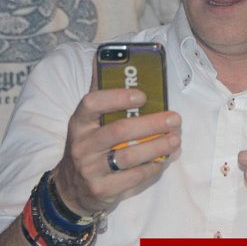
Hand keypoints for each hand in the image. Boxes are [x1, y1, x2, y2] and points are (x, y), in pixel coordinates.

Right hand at [51, 88, 181, 217]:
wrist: (71, 189)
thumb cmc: (88, 146)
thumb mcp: (87, 122)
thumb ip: (99, 92)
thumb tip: (103, 56)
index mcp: (79, 123)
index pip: (92, 103)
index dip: (117, 97)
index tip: (143, 95)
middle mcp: (82, 145)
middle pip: (119, 131)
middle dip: (151, 124)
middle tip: (175, 119)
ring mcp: (91, 169)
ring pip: (129, 156)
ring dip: (157, 146)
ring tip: (175, 139)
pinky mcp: (102, 189)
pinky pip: (133, 177)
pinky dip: (153, 167)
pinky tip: (164, 159)